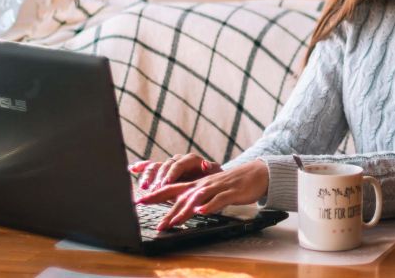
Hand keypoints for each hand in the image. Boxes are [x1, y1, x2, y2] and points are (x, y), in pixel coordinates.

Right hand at [129, 153, 220, 190]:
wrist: (212, 183)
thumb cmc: (215, 180)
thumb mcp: (217, 175)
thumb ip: (211, 169)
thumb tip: (206, 163)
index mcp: (191, 160)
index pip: (179, 164)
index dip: (171, 173)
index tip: (166, 183)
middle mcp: (179, 160)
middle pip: (165, 166)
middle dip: (159, 178)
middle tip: (154, 189)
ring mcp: (170, 166)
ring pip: (156, 167)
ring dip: (148, 176)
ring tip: (144, 186)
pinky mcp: (163, 173)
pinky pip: (151, 167)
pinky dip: (141, 167)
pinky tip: (132, 168)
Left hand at [135, 159, 269, 230]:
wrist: (255, 173)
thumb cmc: (231, 184)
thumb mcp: (210, 190)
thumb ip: (195, 198)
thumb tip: (180, 208)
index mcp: (196, 184)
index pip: (172, 188)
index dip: (155, 195)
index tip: (139, 201)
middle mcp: (203, 184)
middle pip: (181, 196)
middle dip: (165, 207)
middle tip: (153, 218)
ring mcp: (216, 187)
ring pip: (197, 198)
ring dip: (184, 211)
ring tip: (173, 221)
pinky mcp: (230, 192)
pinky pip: (218, 200)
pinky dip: (209, 206)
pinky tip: (201, 212)